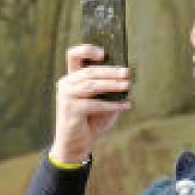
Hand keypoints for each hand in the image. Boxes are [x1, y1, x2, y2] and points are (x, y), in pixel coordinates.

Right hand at [48, 44, 131, 163]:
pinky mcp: (70, 110)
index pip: (74, 55)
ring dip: (112, 84)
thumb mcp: (102, 102)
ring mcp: (66, 96)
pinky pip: (95, 104)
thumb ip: (109, 90)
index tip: (104, 53)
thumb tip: (126, 78)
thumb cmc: (91, 121)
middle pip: (89, 71)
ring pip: (92, 85)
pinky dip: (112, 105)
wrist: (76, 145)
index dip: (87, 50)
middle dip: (110, 71)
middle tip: (127, 72)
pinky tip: (126, 105)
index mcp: (72, 78)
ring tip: (128, 84)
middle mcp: (66, 84)